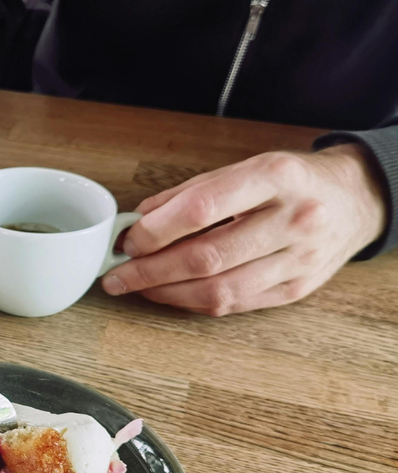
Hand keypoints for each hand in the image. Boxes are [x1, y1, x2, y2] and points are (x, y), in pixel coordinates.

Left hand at [100, 144, 385, 315]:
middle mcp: (294, 219)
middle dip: (150, 271)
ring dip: (166, 293)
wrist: (356, 199)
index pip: (202, 208)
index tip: (128, 240)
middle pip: (207, 257)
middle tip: (116, 275)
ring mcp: (299, 260)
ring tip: (135, 287)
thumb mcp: (246, 167)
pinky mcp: (298, 290)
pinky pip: (235, 304)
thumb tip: (139, 220)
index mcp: (276, 177)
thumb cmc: (291, 181)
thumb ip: (191, 192)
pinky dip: (194, 302)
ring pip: (220, 290)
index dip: (157, 230)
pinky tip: (170, 293)